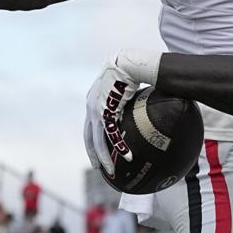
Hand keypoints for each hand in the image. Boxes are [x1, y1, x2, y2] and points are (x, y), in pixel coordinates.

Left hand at [83, 50, 162, 174]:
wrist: (129, 62)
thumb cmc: (132, 70)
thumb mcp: (126, 88)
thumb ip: (128, 100)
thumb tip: (144, 104)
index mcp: (94, 100)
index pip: (90, 126)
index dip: (92, 140)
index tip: (96, 151)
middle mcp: (91, 106)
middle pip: (89, 137)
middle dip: (93, 153)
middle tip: (98, 167)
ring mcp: (97, 110)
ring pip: (98, 140)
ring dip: (104, 157)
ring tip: (110, 170)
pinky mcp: (107, 111)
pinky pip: (112, 134)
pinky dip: (119, 146)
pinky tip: (127, 157)